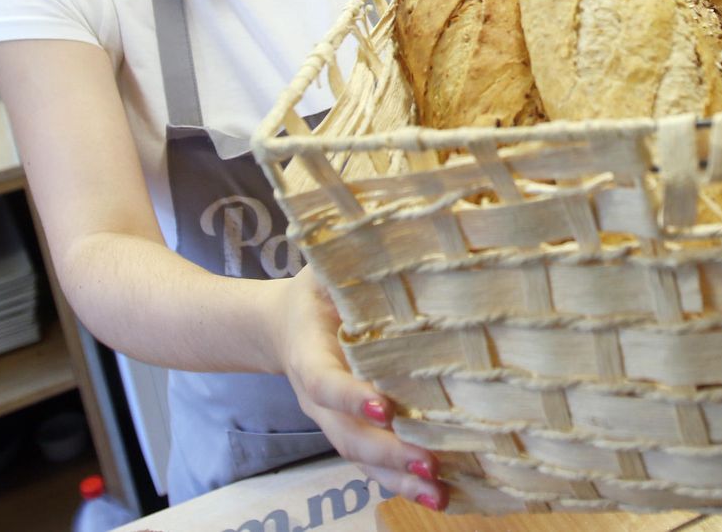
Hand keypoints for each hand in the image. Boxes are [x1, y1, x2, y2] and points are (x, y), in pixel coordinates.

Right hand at [272, 271, 446, 509]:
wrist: (278, 325)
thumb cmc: (316, 288)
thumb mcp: (326, 266)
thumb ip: (352, 256)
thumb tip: (403, 225)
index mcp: (308, 354)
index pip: (324, 382)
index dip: (350, 396)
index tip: (384, 404)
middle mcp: (318, 399)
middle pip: (347, 435)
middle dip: (387, 452)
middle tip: (428, 461)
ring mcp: (333, 420)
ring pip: (361, 459)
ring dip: (398, 477)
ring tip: (438, 490)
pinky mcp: (353, 431)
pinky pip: (374, 465)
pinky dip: (403, 483)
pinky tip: (443, 495)